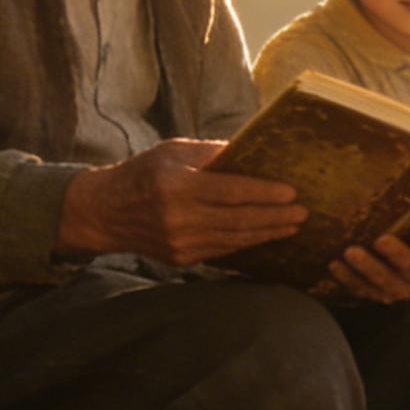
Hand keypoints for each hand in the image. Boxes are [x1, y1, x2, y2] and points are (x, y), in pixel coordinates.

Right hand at [55, 139, 304, 265]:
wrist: (106, 212)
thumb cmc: (144, 172)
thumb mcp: (174, 152)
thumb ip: (213, 154)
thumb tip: (252, 151)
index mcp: (177, 187)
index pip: (231, 192)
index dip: (264, 193)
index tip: (291, 192)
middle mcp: (178, 219)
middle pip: (238, 220)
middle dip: (275, 217)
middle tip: (303, 213)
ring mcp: (179, 243)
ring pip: (234, 240)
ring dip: (266, 233)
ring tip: (292, 225)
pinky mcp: (181, 258)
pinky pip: (222, 250)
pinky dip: (246, 243)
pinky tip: (264, 235)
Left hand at [325, 221, 409, 302]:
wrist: (407, 260)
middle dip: (397, 255)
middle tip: (381, 239)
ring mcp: (400, 289)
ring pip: (385, 283)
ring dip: (367, 268)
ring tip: (350, 251)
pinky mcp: (377, 293)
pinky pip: (362, 289)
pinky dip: (348, 278)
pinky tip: (334, 263)